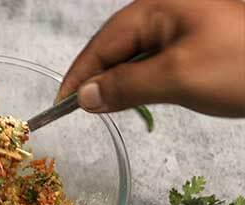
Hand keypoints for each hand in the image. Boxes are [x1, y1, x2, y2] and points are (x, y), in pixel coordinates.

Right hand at [57, 0, 244, 116]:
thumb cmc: (241, 64)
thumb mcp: (178, 77)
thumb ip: (126, 86)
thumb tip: (85, 97)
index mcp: (154, 9)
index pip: (101, 45)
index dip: (78, 75)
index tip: (61, 104)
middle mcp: (162, 13)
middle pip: (114, 48)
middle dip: (96, 79)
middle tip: (81, 111)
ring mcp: (178, 28)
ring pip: (133, 57)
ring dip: (117, 82)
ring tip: (105, 107)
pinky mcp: (192, 44)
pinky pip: (153, 62)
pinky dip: (140, 82)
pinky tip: (137, 96)